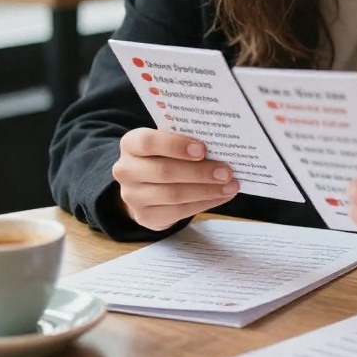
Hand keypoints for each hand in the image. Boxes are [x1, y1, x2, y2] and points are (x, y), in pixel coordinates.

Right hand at [112, 128, 239, 230]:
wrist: (146, 185)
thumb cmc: (165, 155)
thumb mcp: (170, 142)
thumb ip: (187, 139)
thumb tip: (222, 143)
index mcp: (131, 144)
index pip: (148, 142)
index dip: (176, 146)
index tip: (203, 150)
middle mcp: (126, 170)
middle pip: (164, 171)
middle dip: (200, 172)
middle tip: (226, 172)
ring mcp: (132, 196)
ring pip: (173, 194)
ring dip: (206, 190)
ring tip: (230, 185)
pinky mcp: (144, 216)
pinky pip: (178, 211)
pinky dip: (204, 203)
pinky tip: (220, 196)